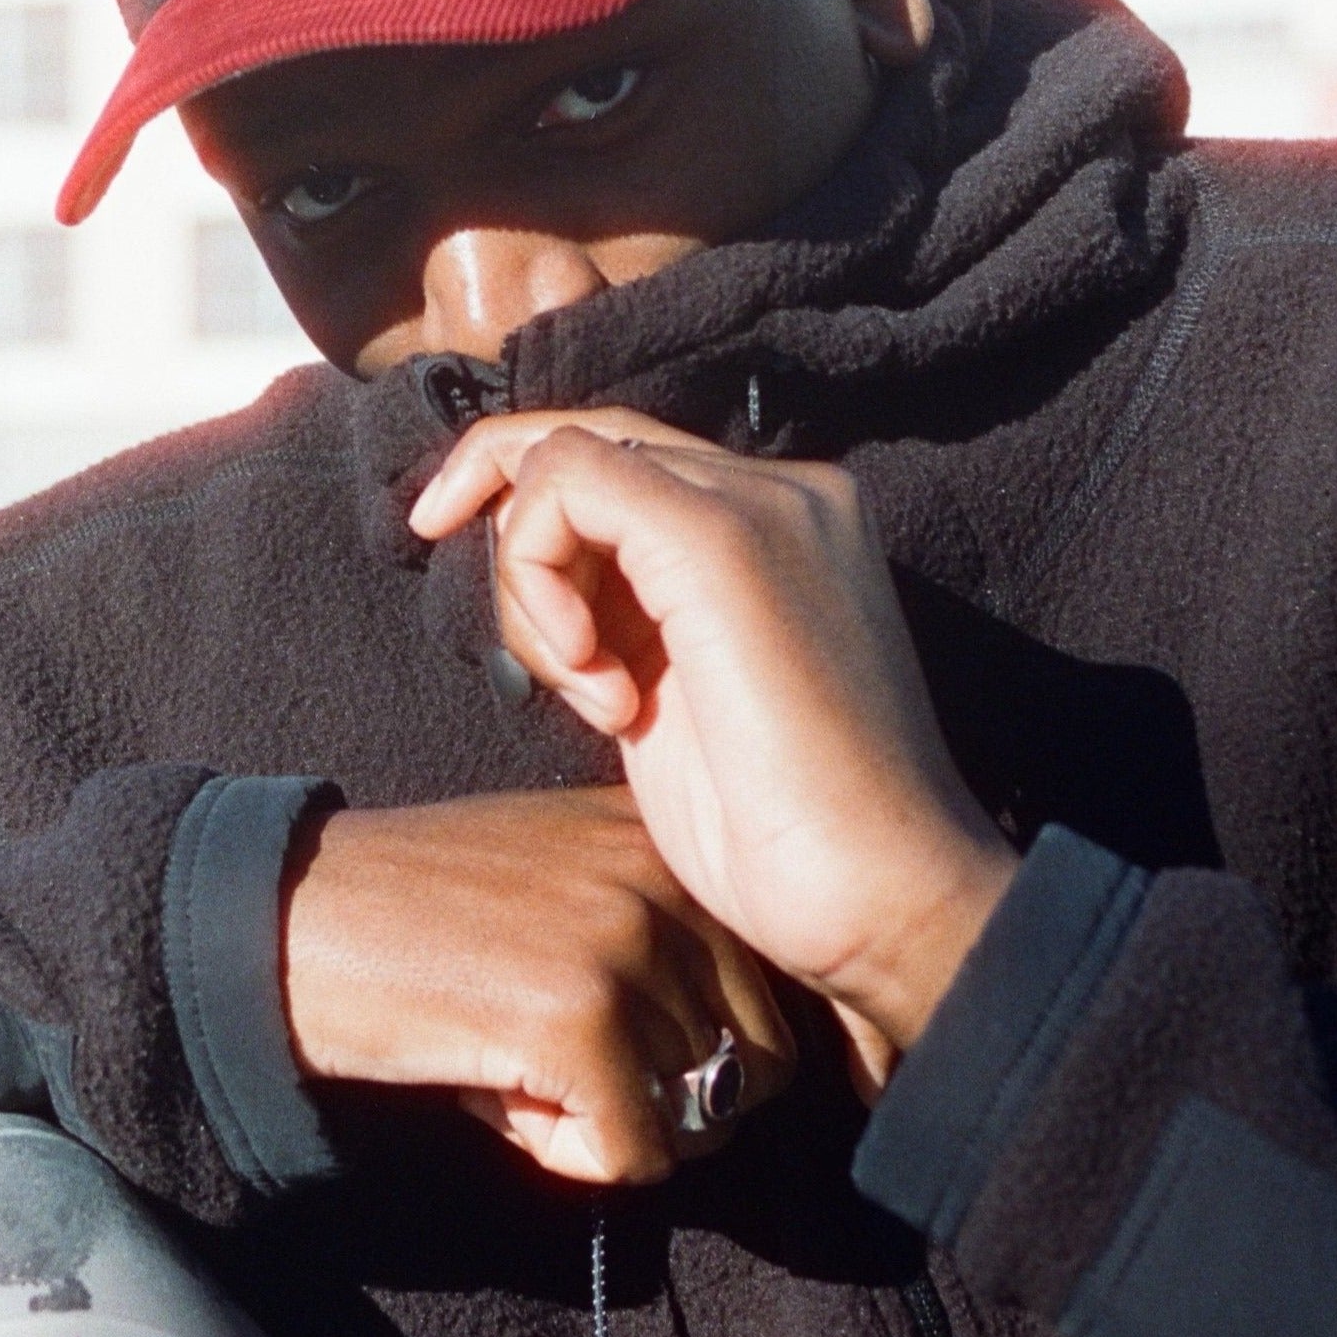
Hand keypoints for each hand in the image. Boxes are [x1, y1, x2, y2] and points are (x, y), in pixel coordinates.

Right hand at [281, 787, 793, 1183]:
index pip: (766, 992)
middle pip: (756, 1062)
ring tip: (513, 1066)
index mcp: (659, 839)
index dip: (690, 1049)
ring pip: (697, 1115)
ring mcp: (626, 944)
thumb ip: (651, 939)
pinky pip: (636, 1154)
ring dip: (606, 1123)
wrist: (288, 923)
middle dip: (663, 1096)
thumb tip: (737, 1071)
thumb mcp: (552, 884)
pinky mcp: (581, 1019)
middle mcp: (661, 878)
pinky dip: (568, 1159)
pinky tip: (496, 1095)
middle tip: (554, 1067)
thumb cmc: (410, 920)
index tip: (594, 1034)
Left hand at [409, 413, 1018, 1084]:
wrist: (881, 894)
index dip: (528, 505)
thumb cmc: (783, 828)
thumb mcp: (675, 691)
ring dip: (531, 583)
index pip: (623, 459)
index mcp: (782, 523)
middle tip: (534, 654)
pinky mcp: (720, 538)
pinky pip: (566, 485)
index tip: (455, 549)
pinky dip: (537, 578)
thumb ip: (625, 610)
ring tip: (597, 695)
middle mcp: (782, 490)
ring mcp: (761, 503)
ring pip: (563, 463)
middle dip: (514, 538)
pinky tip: (595, 683)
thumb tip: (532, 569)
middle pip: (584, 443)